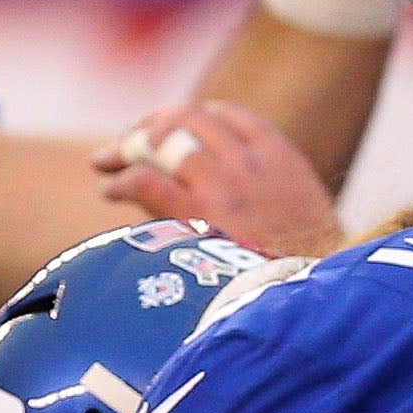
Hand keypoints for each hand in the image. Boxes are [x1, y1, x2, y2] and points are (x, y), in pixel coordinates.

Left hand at [95, 98, 342, 255]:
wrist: (306, 297)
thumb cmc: (300, 266)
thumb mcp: (301, 213)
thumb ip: (266, 188)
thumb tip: (214, 188)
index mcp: (281, 158)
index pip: (229, 115)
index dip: (188, 116)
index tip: (164, 129)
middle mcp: (252, 163)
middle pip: (190, 117)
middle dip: (150, 125)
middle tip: (125, 145)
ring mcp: (225, 185)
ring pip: (164, 139)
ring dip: (127, 147)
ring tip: (106, 164)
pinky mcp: (198, 215)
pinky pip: (146, 180)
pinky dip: (122, 180)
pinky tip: (111, 191)